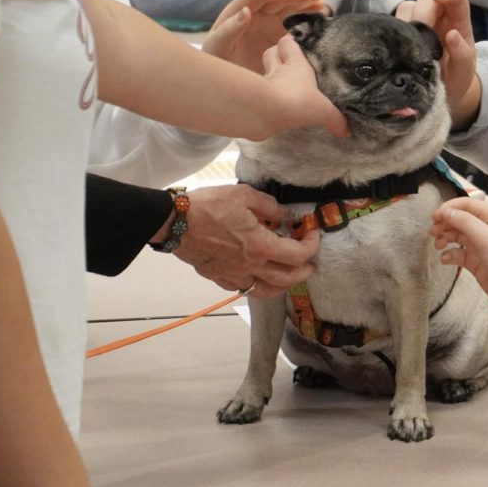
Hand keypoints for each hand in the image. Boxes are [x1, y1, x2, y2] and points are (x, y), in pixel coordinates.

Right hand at [172, 184, 320, 296]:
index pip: (298, 255)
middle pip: (288, 279)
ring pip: (269, 291)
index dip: (312, 246)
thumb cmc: (208, 207)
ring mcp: (235, 276)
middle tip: (310, 260)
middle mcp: (251, 267)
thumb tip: (282, 215)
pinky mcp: (221, 278)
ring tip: (290, 274)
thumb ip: (268, 206)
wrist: (175, 223)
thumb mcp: (243, 195)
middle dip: (305, 270)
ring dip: (285, 284)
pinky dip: (260, 284)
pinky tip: (260, 274)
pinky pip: (246, 288)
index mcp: (261, 247)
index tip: (312, 234)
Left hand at [202, 0, 326, 72]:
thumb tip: (246, 11)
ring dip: (305, 1)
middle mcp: (253, 13)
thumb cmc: (217, 63)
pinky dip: (307, 15)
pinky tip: (321, 12)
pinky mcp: (277, 33)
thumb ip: (228, 30)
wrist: (224, 81)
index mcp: (236, 12)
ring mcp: (266, 22)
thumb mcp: (218, 48)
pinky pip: (294, 20)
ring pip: (288, 6)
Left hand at [262, 35, 349, 136]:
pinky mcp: (255, 99)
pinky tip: (274, 106)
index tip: (298, 42)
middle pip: (271, 53)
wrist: (265, 114)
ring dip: (272, 76)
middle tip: (288, 63)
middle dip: (277, 55)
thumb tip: (347, 130)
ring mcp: (264, 84)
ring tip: (283, 85)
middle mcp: (278, 71)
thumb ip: (336, 119)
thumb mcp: (324, 110)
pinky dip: (266, 97)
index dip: (291, 40)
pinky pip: (260, 94)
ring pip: (264, 72)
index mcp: (296, 64)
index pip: (288, 42)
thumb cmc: (297, 100)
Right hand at [395, 0, 480, 129]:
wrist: (442, 93)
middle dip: (423, 14)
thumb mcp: (464, 71)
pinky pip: (392, 22)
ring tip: (409, 48)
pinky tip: (396, 49)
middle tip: (421, 39)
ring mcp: (418, 23)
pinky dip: (392, 32)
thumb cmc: (456, 78)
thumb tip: (452, 34)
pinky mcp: (401, 32)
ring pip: (407, 7)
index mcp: (457, 20)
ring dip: (406, 23)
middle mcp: (437, 16)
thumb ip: (463, 54)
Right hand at [429, 195, 487, 301]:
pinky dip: (449, 255)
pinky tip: (445, 260)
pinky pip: (456, 253)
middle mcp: (483, 228)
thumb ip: (465, 222)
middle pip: (458, 219)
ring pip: (455, 236)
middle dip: (444, 224)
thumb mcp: (486, 237)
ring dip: (444, 238)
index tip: (435, 216)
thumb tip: (446, 211)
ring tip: (438, 245)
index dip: (449, 208)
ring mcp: (477, 244)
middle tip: (432, 232)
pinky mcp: (472, 259)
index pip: (466, 204)